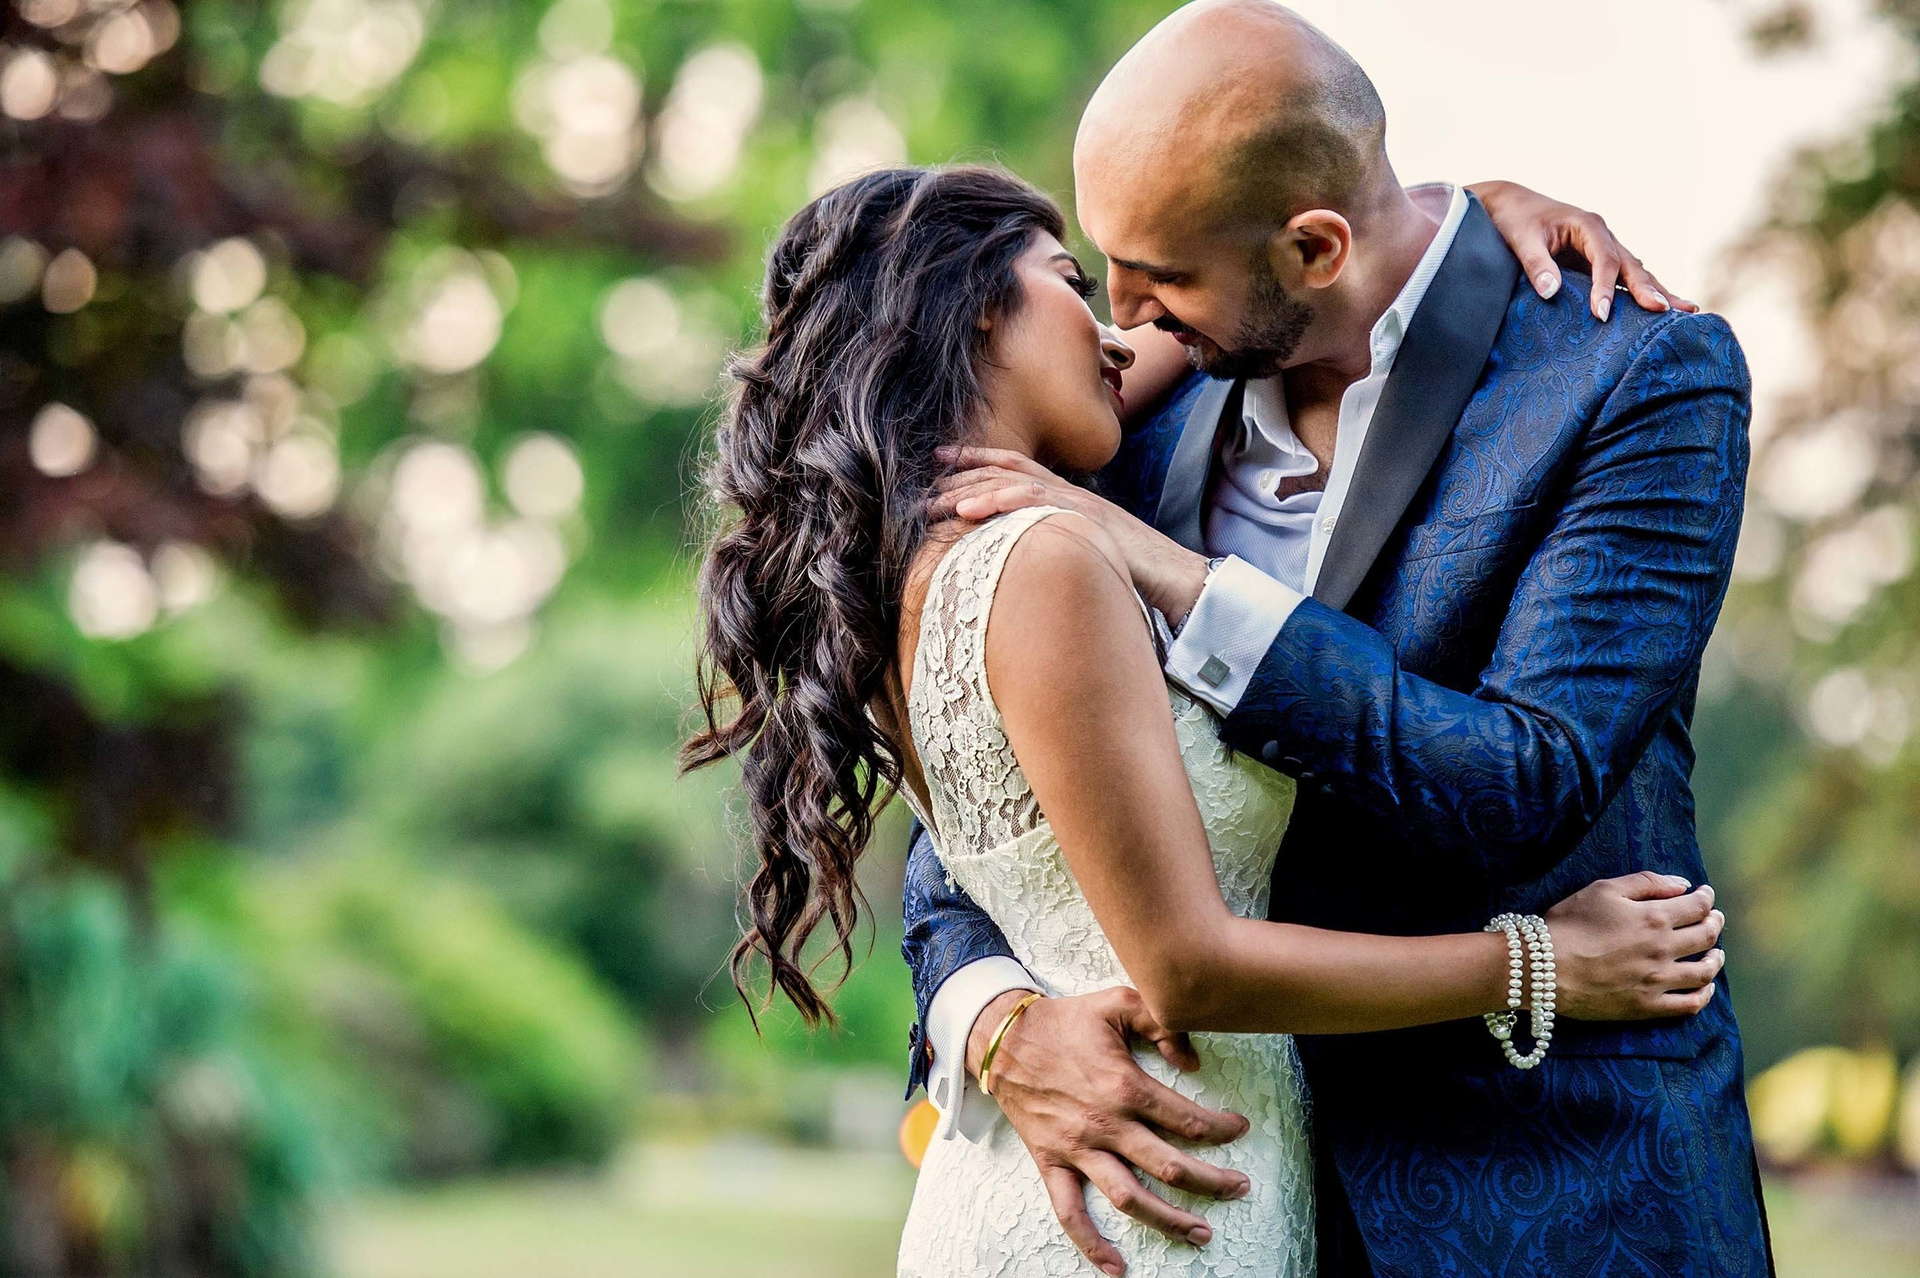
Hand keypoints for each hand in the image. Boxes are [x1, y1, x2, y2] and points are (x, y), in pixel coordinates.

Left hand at [931, 446, 1211, 625]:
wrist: (1177, 579)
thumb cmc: (1131, 573)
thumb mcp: (1083, 552)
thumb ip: (1052, 544)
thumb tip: (1017, 557)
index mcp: (1065, 498)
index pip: (1014, 467)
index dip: (975, 461)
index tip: (939, 462)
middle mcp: (1067, 493)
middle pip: (1005, 470)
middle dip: (961, 472)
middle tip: (921, 478)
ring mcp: (1075, 504)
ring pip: (1012, 482)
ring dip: (968, 489)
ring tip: (933, 499)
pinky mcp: (1082, 521)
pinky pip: (1035, 505)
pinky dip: (998, 502)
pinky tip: (969, 510)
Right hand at [969, 987, 1249, 1276]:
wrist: (1004, 1038)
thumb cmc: (1065, 1020)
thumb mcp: (1118, 1003)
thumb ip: (1162, 1023)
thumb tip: (1193, 1060)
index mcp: (1125, 1086)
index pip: (1187, 1119)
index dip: (1221, 1128)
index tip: (1239, 1128)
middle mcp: (1106, 1125)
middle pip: (1170, 1167)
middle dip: (1213, 1182)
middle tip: (1239, 1188)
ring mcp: (1079, 1149)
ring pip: (1131, 1198)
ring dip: (1170, 1220)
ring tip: (1201, 1233)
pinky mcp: (1053, 1163)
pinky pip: (1070, 1212)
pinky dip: (1092, 1244)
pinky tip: (1116, 1267)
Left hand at [1466, 180, 1698, 322]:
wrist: (1511, 205)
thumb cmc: (1516, 220)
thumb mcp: (1522, 239)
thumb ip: (1536, 264)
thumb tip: (1550, 292)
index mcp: (1589, 226)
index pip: (1605, 260)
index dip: (1605, 288)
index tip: (1602, 314)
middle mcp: (1603, 235)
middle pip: (1632, 265)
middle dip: (1649, 289)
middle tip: (1666, 312)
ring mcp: (1604, 248)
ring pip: (1635, 272)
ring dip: (1657, 291)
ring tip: (1687, 311)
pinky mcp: (1598, 260)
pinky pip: (1624, 278)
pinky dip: (1642, 292)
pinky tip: (1661, 308)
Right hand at [1544, 872, 1725, 1018]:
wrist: (1545, 968)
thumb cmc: (1569, 924)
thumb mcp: (1603, 890)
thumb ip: (1645, 882)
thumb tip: (1682, 885)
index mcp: (1654, 917)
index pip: (1696, 906)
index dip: (1706, 897)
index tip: (1705, 894)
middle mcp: (1663, 949)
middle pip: (1705, 936)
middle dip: (1714, 923)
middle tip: (1714, 919)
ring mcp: (1658, 980)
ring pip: (1703, 971)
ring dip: (1715, 959)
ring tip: (1716, 954)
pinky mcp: (1647, 1006)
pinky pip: (1688, 1005)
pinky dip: (1704, 996)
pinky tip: (1705, 988)